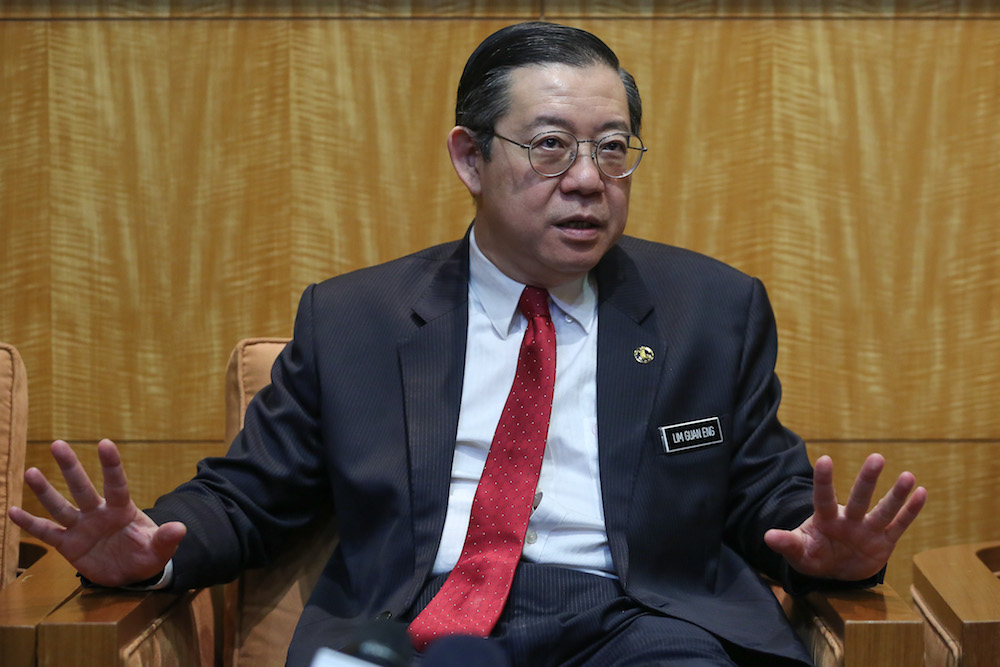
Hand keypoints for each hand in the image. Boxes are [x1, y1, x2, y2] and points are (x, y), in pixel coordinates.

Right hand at [8, 439, 186, 586]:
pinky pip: (46, 532)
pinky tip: (12, 511)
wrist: (131, 572)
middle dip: (71, 468)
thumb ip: (166, 539)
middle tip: (58, 444)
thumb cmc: (147, 554)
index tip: (104, 443)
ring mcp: (81, 527)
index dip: (111, 465)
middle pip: (83, 488)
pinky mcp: (68, 544)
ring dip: (45, 491)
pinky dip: (30, 524)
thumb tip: (180, 528)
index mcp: (122, 510)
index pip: (116, 484)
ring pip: (60, 506)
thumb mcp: (159, 549)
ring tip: (30, 472)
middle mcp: (99, 513)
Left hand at [764, 453, 925, 580]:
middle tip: (877, 457)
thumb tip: (767, 536)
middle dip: (867, 480)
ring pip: (883, 510)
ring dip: (896, 494)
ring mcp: (868, 529)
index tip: (824, 459)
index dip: (824, 480)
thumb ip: (787, 543)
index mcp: (825, 519)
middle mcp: (849, 519)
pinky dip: (910, 511)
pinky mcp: (884, 541)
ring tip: (907, 476)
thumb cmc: (813, 555)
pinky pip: (899, 525)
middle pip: (859, 498)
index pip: (823, 498)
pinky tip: (921, 492)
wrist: (835, 569)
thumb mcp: (799, 552)